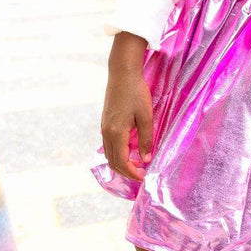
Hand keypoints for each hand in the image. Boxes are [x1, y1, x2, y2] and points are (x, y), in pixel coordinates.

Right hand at [101, 32, 152, 181]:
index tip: (144, 177)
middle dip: (126, 171)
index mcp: (116, 133)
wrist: (122, 72)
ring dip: (121, 162)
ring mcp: (104, 127)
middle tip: (141, 173)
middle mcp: (106, 132)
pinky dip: (117, 153)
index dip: (132, 173)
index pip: (121, 162)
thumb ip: (146, 139)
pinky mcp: (105, 122)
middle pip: (113, 161)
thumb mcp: (145, 116)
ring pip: (109, 153)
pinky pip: (108, 144)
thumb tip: (146, 159)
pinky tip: (129, 149)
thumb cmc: (136, 92)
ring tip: (137, 164)